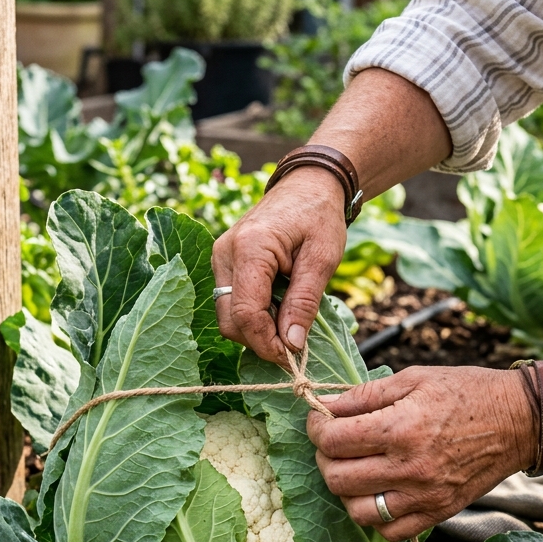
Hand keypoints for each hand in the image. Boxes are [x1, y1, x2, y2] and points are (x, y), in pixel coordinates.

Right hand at [213, 167, 346, 362]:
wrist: (307, 184)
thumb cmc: (319, 215)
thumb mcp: (322, 258)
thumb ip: (304, 301)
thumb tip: (292, 343)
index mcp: (250, 248)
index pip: (247, 313)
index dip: (267, 343)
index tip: (293, 357)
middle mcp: (225, 253)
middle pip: (230, 320)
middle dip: (260, 341)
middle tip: (293, 346)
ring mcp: (220, 257)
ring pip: (227, 314)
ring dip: (256, 329)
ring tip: (289, 325)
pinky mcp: (223, 262)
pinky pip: (231, 301)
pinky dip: (253, 314)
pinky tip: (278, 310)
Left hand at [306, 366, 536, 541]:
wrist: (520, 421)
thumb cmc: (466, 392)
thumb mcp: (414, 379)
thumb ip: (364, 395)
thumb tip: (323, 404)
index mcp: (400, 428)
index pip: (332, 440)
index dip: (316, 429)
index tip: (321, 421)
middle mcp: (409, 467)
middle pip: (337, 477)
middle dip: (325, 458)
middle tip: (336, 444)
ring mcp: (424, 496)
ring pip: (357, 511)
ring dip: (346, 491)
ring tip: (355, 470)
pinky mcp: (438, 513)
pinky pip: (389, 532)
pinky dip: (375, 517)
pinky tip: (379, 493)